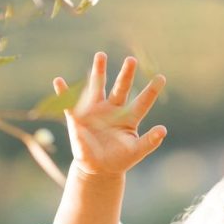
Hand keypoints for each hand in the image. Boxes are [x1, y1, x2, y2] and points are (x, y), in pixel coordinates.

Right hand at [57, 52, 166, 176]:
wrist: (99, 168)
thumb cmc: (120, 159)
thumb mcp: (136, 151)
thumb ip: (150, 141)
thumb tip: (163, 130)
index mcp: (128, 118)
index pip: (142, 102)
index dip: (151, 91)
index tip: (162, 78)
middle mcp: (113, 109)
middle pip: (121, 88)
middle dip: (126, 74)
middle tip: (132, 60)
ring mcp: (95, 110)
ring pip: (98, 87)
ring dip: (99, 72)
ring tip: (101, 55)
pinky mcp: (79, 117)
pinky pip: (69, 104)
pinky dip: (63, 93)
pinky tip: (59, 82)